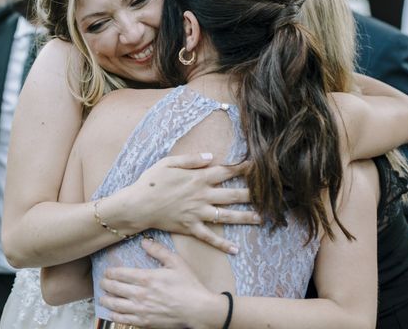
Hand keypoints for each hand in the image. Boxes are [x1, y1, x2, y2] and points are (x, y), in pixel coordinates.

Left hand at [99, 239, 225, 328]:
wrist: (198, 310)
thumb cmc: (188, 285)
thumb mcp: (176, 262)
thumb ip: (159, 251)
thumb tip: (144, 242)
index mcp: (147, 278)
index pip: (120, 274)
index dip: (110, 272)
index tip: (107, 271)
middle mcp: (140, 294)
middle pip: (114, 288)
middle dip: (105, 284)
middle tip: (103, 282)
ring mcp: (141, 309)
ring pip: (115, 305)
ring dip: (106, 300)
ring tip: (103, 297)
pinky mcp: (145, 322)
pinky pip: (123, 319)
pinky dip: (114, 315)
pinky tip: (112, 312)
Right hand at [128, 153, 259, 253]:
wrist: (137, 206)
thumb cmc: (151, 182)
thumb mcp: (168, 163)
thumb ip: (191, 160)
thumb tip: (212, 157)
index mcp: (198, 178)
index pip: (226, 171)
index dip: (243, 168)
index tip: (258, 166)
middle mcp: (202, 196)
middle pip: (233, 194)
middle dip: (253, 194)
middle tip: (270, 194)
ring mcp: (198, 213)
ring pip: (226, 216)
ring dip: (245, 217)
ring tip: (262, 219)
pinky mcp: (191, 227)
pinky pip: (210, 237)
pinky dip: (222, 245)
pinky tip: (235, 250)